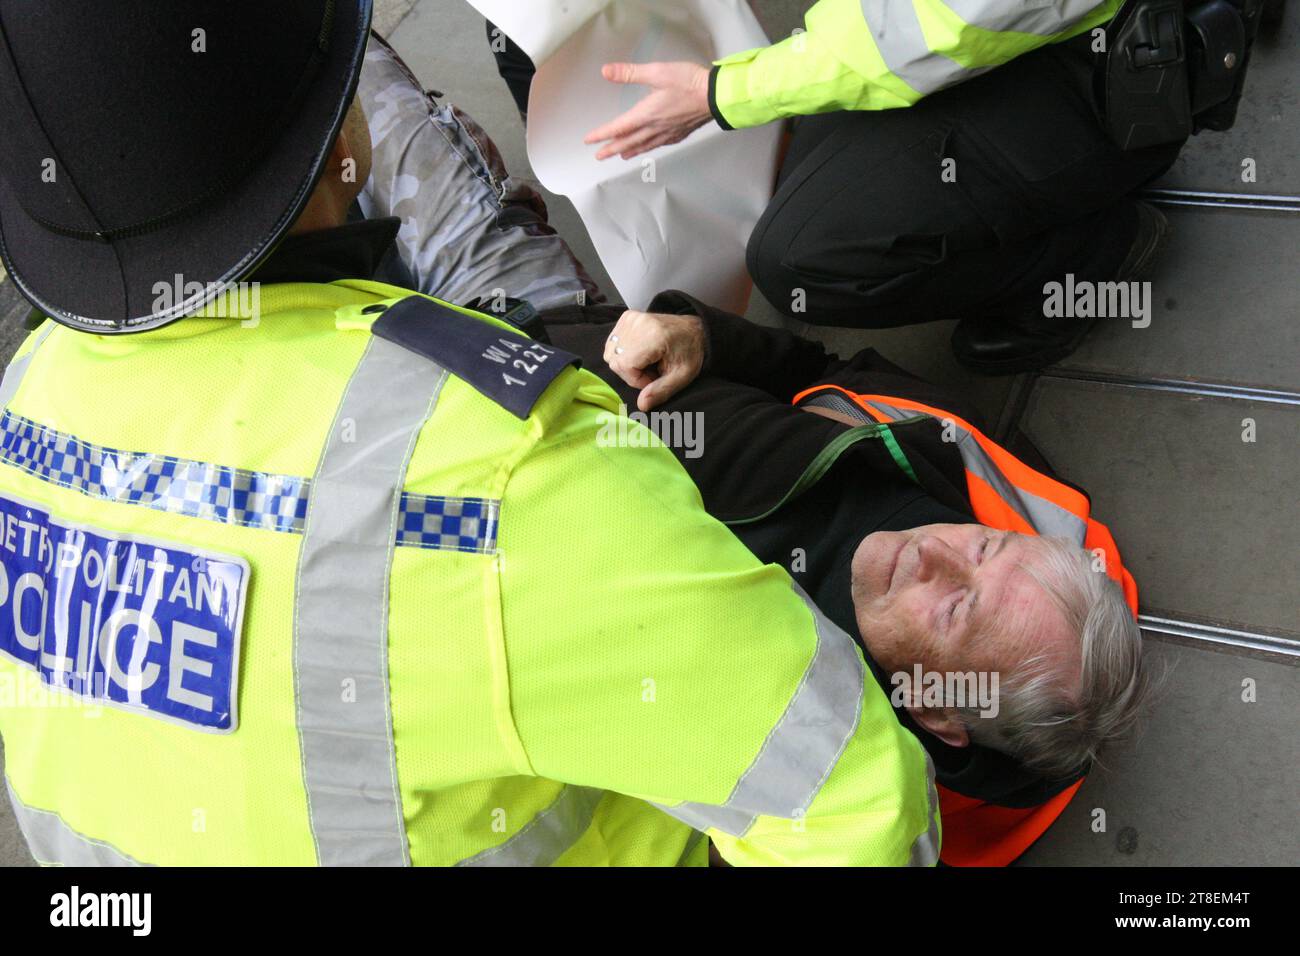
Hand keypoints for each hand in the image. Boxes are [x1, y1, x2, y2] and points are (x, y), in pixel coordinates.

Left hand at [584, 62, 711, 160]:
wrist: (716, 96)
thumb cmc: (689, 83)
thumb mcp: (658, 72)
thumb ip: (630, 73)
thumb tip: (607, 71)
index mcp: (646, 114)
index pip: (618, 128)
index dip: (602, 134)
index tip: (589, 140)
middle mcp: (655, 128)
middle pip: (628, 142)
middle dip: (612, 149)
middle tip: (599, 156)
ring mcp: (668, 133)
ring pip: (643, 146)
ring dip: (629, 151)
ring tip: (620, 156)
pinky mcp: (679, 134)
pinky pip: (659, 145)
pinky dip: (648, 149)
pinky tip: (649, 148)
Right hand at [602, 310, 705, 410]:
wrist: (694, 330)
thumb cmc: (690, 352)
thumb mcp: (682, 376)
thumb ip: (661, 391)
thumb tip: (642, 405)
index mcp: (653, 336)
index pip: (624, 365)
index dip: (636, 379)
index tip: (654, 378)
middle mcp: (638, 323)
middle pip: (615, 361)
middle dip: (631, 373)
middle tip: (652, 370)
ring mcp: (630, 319)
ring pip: (611, 353)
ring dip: (626, 363)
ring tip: (647, 361)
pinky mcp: (627, 317)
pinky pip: (613, 343)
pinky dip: (624, 353)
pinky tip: (640, 352)